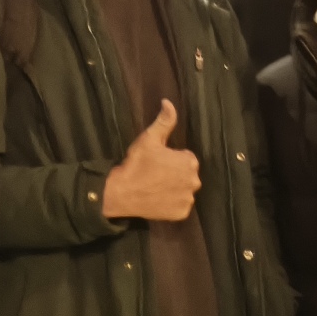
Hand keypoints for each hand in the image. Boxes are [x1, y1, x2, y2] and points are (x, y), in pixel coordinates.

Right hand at [101, 99, 200, 222]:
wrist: (122, 193)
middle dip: (175, 174)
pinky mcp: (181, 214)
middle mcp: (194, 181)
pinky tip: (158, 199)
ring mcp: (188, 199)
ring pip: (184, 191)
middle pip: (187, 175)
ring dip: (174, 189)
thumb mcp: (149, 139)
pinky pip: (180, 206)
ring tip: (155, 187)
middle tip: (155, 175)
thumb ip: (164, 121)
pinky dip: (172, 204)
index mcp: (189, 162)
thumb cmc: (136, 164)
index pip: (185, 158)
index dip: (171, 159)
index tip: (157, 162)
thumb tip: (169, 102)